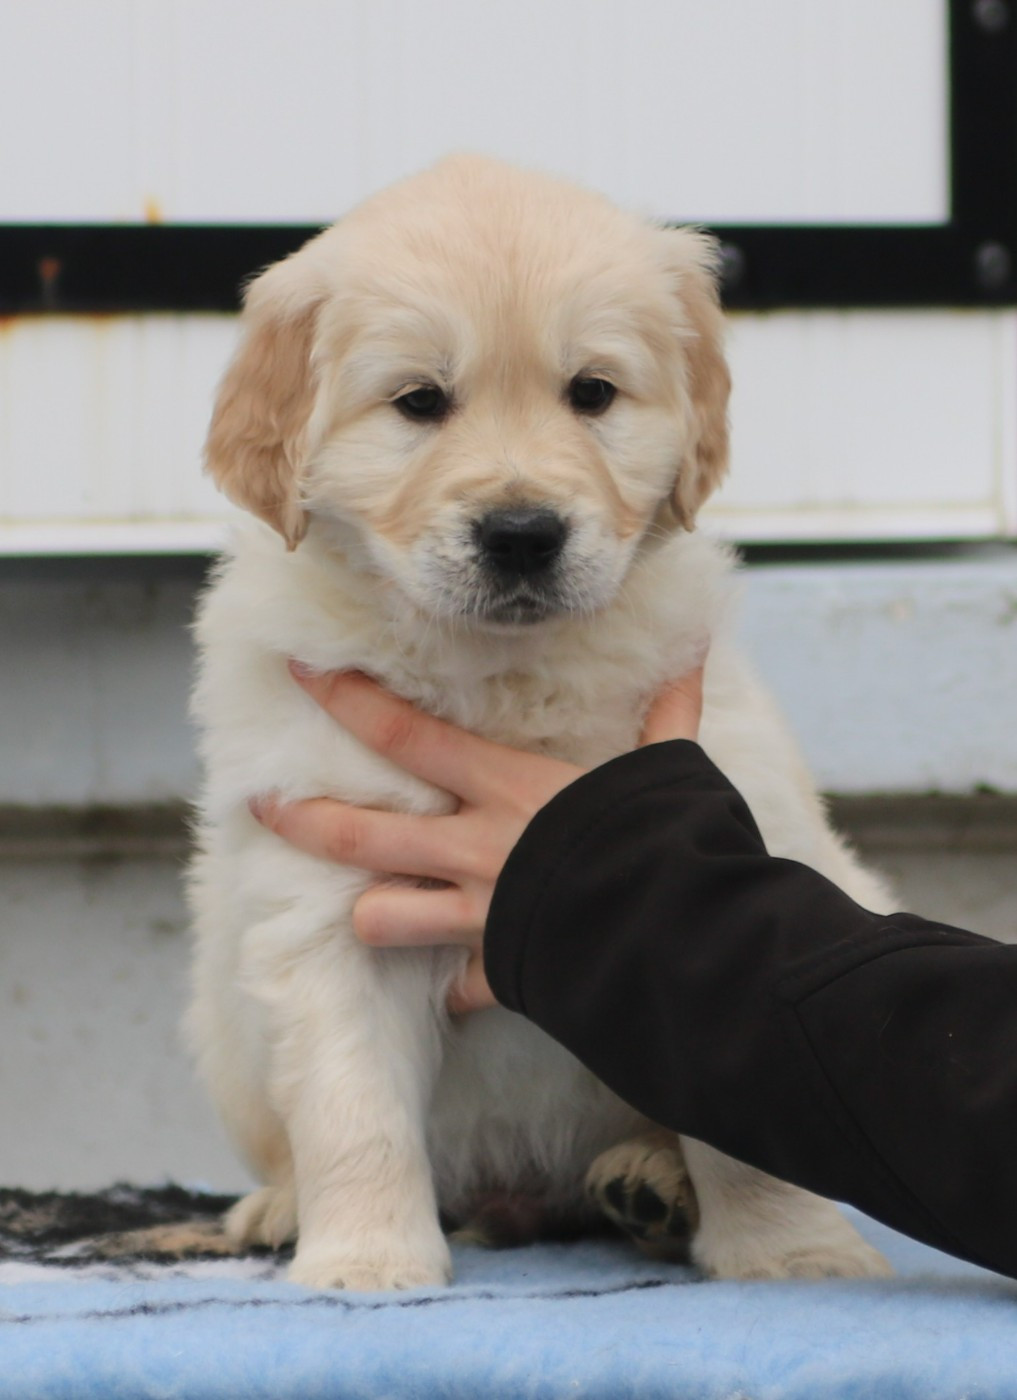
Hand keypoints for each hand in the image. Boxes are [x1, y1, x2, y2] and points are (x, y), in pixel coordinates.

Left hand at [250, 662, 704, 1012]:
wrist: (682, 937)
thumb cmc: (670, 838)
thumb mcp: (670, 765)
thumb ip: (669, 709)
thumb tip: (694, 648)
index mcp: (506, 789)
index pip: (406, 735)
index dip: (347, 700)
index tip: (298, 672)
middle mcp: (476, 849)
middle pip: (363, 835)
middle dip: (303, 817)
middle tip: (258, 802)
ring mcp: (480, 916)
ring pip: (384, 919)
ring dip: (372, 914)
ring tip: (366, 909)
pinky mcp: (503, 974)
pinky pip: (458, 989)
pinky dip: (459, 987)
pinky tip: (459, 987)